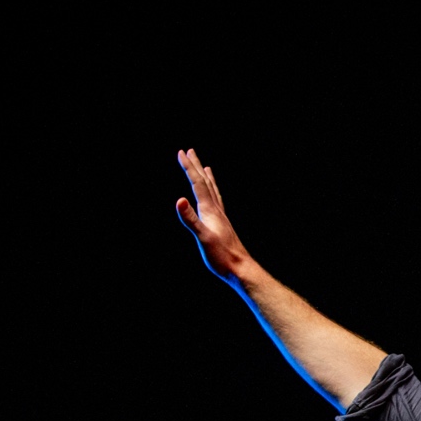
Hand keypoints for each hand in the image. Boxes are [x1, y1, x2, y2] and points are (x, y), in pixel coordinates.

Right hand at [175, 148, 250, 281]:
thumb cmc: (222, 256)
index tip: (181, 152)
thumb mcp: (203, 238)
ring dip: (207, 178)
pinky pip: (217, 204)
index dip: (189, 167)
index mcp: (210, 211)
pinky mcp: (222, 226)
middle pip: (205, 183)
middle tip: (189, 151)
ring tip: (206, 168)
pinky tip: (213, 199)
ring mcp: (221, 218)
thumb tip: (179, 200)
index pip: (197, 184)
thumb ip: (190, 220)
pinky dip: (213, 195)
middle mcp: (217, 210)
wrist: (241, 269)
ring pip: (213, 192)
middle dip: (195, 166)